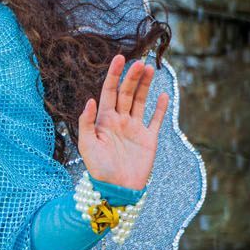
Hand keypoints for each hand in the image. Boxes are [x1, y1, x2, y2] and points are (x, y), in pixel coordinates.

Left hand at [77, 54, 167, 190]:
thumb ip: (86, 122)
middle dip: (132, 77)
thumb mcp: (86, 144)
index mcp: (103, 119)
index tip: (120, 58)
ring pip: (141, 101)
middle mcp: (119, 120)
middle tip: (139, 63)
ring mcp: (135, 129)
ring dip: (145, 86)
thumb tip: (90, 99)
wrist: (116, 190)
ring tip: (149, 69)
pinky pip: (155, 120)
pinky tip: (164, 94)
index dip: (113, 74)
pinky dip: (160, 108)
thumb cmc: (98, 169)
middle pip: (126, 93)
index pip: (109, 91)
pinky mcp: (148, 139)